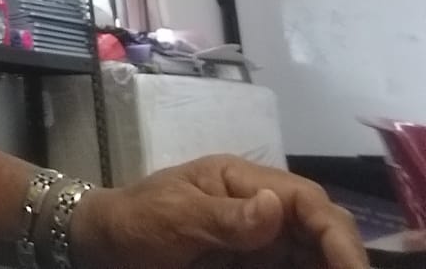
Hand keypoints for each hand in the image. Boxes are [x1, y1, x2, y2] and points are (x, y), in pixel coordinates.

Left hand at [70, 154, 367, 268]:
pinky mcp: (250, 263)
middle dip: (341, 258)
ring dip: (324, 267)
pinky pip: (287, 268)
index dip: (336, 234)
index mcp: (242, 181)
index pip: (307, 200)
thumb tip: (276, 205)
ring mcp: (257, 240)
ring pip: (309, 254)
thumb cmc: (133, 220)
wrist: (100, 245)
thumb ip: (225, 216)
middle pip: (320, 231)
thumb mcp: (174, 216)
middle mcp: (259, 208)